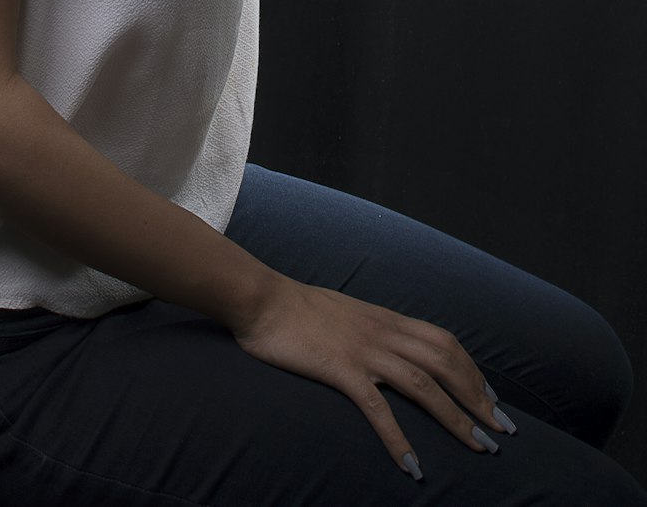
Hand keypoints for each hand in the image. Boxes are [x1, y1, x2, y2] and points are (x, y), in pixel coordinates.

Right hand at [232, 275, 508, 478]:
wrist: (262, 299)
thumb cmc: (298, 308)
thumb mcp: (346, 312)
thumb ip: (371, 328)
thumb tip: (389, 346)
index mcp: (385, 318)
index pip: (444, 341)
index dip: (472, 370)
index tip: (491, 398)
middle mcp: (383, 332)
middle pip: (445, 363)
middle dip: (478, 398)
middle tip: (503, 430)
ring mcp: (364, 351)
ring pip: (424, 385)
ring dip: (456, 418)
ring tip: (480, 447)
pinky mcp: (341, 370)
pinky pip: (378, 409)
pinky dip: (399, 439)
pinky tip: (413, 465)